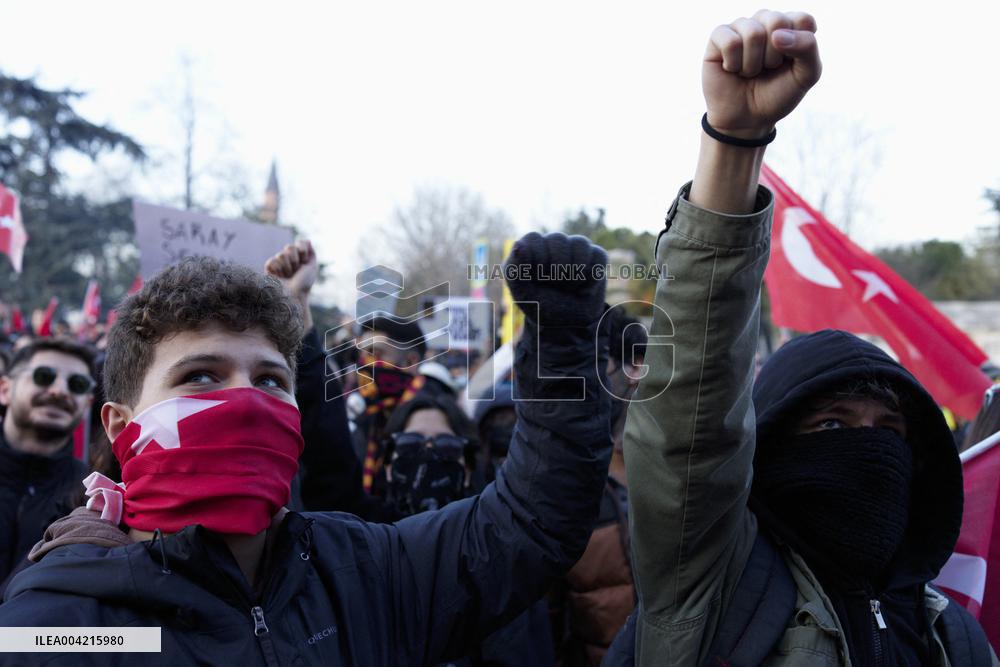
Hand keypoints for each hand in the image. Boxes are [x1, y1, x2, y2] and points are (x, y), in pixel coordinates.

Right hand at [266, 239, 317, 330]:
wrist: (294, 296)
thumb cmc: (304, 283)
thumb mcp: (312, 267)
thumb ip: (311, 252)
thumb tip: (307, 240)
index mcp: (299, 257)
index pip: (299, 243)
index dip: (302, 251)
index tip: (304, 261)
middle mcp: (288, 259)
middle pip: (289, 247)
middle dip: (295, 260)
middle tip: (296, 271)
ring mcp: (278, 263)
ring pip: (281, 255)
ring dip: (287, 267)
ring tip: (288, 276)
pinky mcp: (269, 268)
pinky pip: (272, 261)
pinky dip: (278, 269)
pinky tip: (279, 277)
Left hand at [504, 232, 607, 327]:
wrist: (568, 323)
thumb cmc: (542, 306)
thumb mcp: (523, 294)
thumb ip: (516, 270)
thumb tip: (518, 245)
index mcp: (530, 248)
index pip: (534, 239)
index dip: (538, 262)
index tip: (538, 280)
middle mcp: (552, 242)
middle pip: (559, 240)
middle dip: (557, 270)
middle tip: (555, 286)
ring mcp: (575, 247)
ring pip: (580, 245)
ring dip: (575, 274)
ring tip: (569, 287)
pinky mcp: (595, 256)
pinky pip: (598, 256)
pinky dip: (592, 278)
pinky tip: (584, 287)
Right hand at [703, 10, 820, 137]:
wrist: (747, 120)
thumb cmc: (777, 95)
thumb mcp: (806, 76)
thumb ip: (808, 48)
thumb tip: (776, 34)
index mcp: (791, 26)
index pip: (802, 19)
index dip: (798, 47)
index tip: (790, 65)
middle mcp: (766, 21)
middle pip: (777, 21)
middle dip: (773, 55)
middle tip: (767, 69)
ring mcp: (741, 27)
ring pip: (752, 33)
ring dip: (752, 63)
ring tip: (749, 72)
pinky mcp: (718, 37)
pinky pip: (730, 41)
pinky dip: (733, 63)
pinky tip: (732, 69)